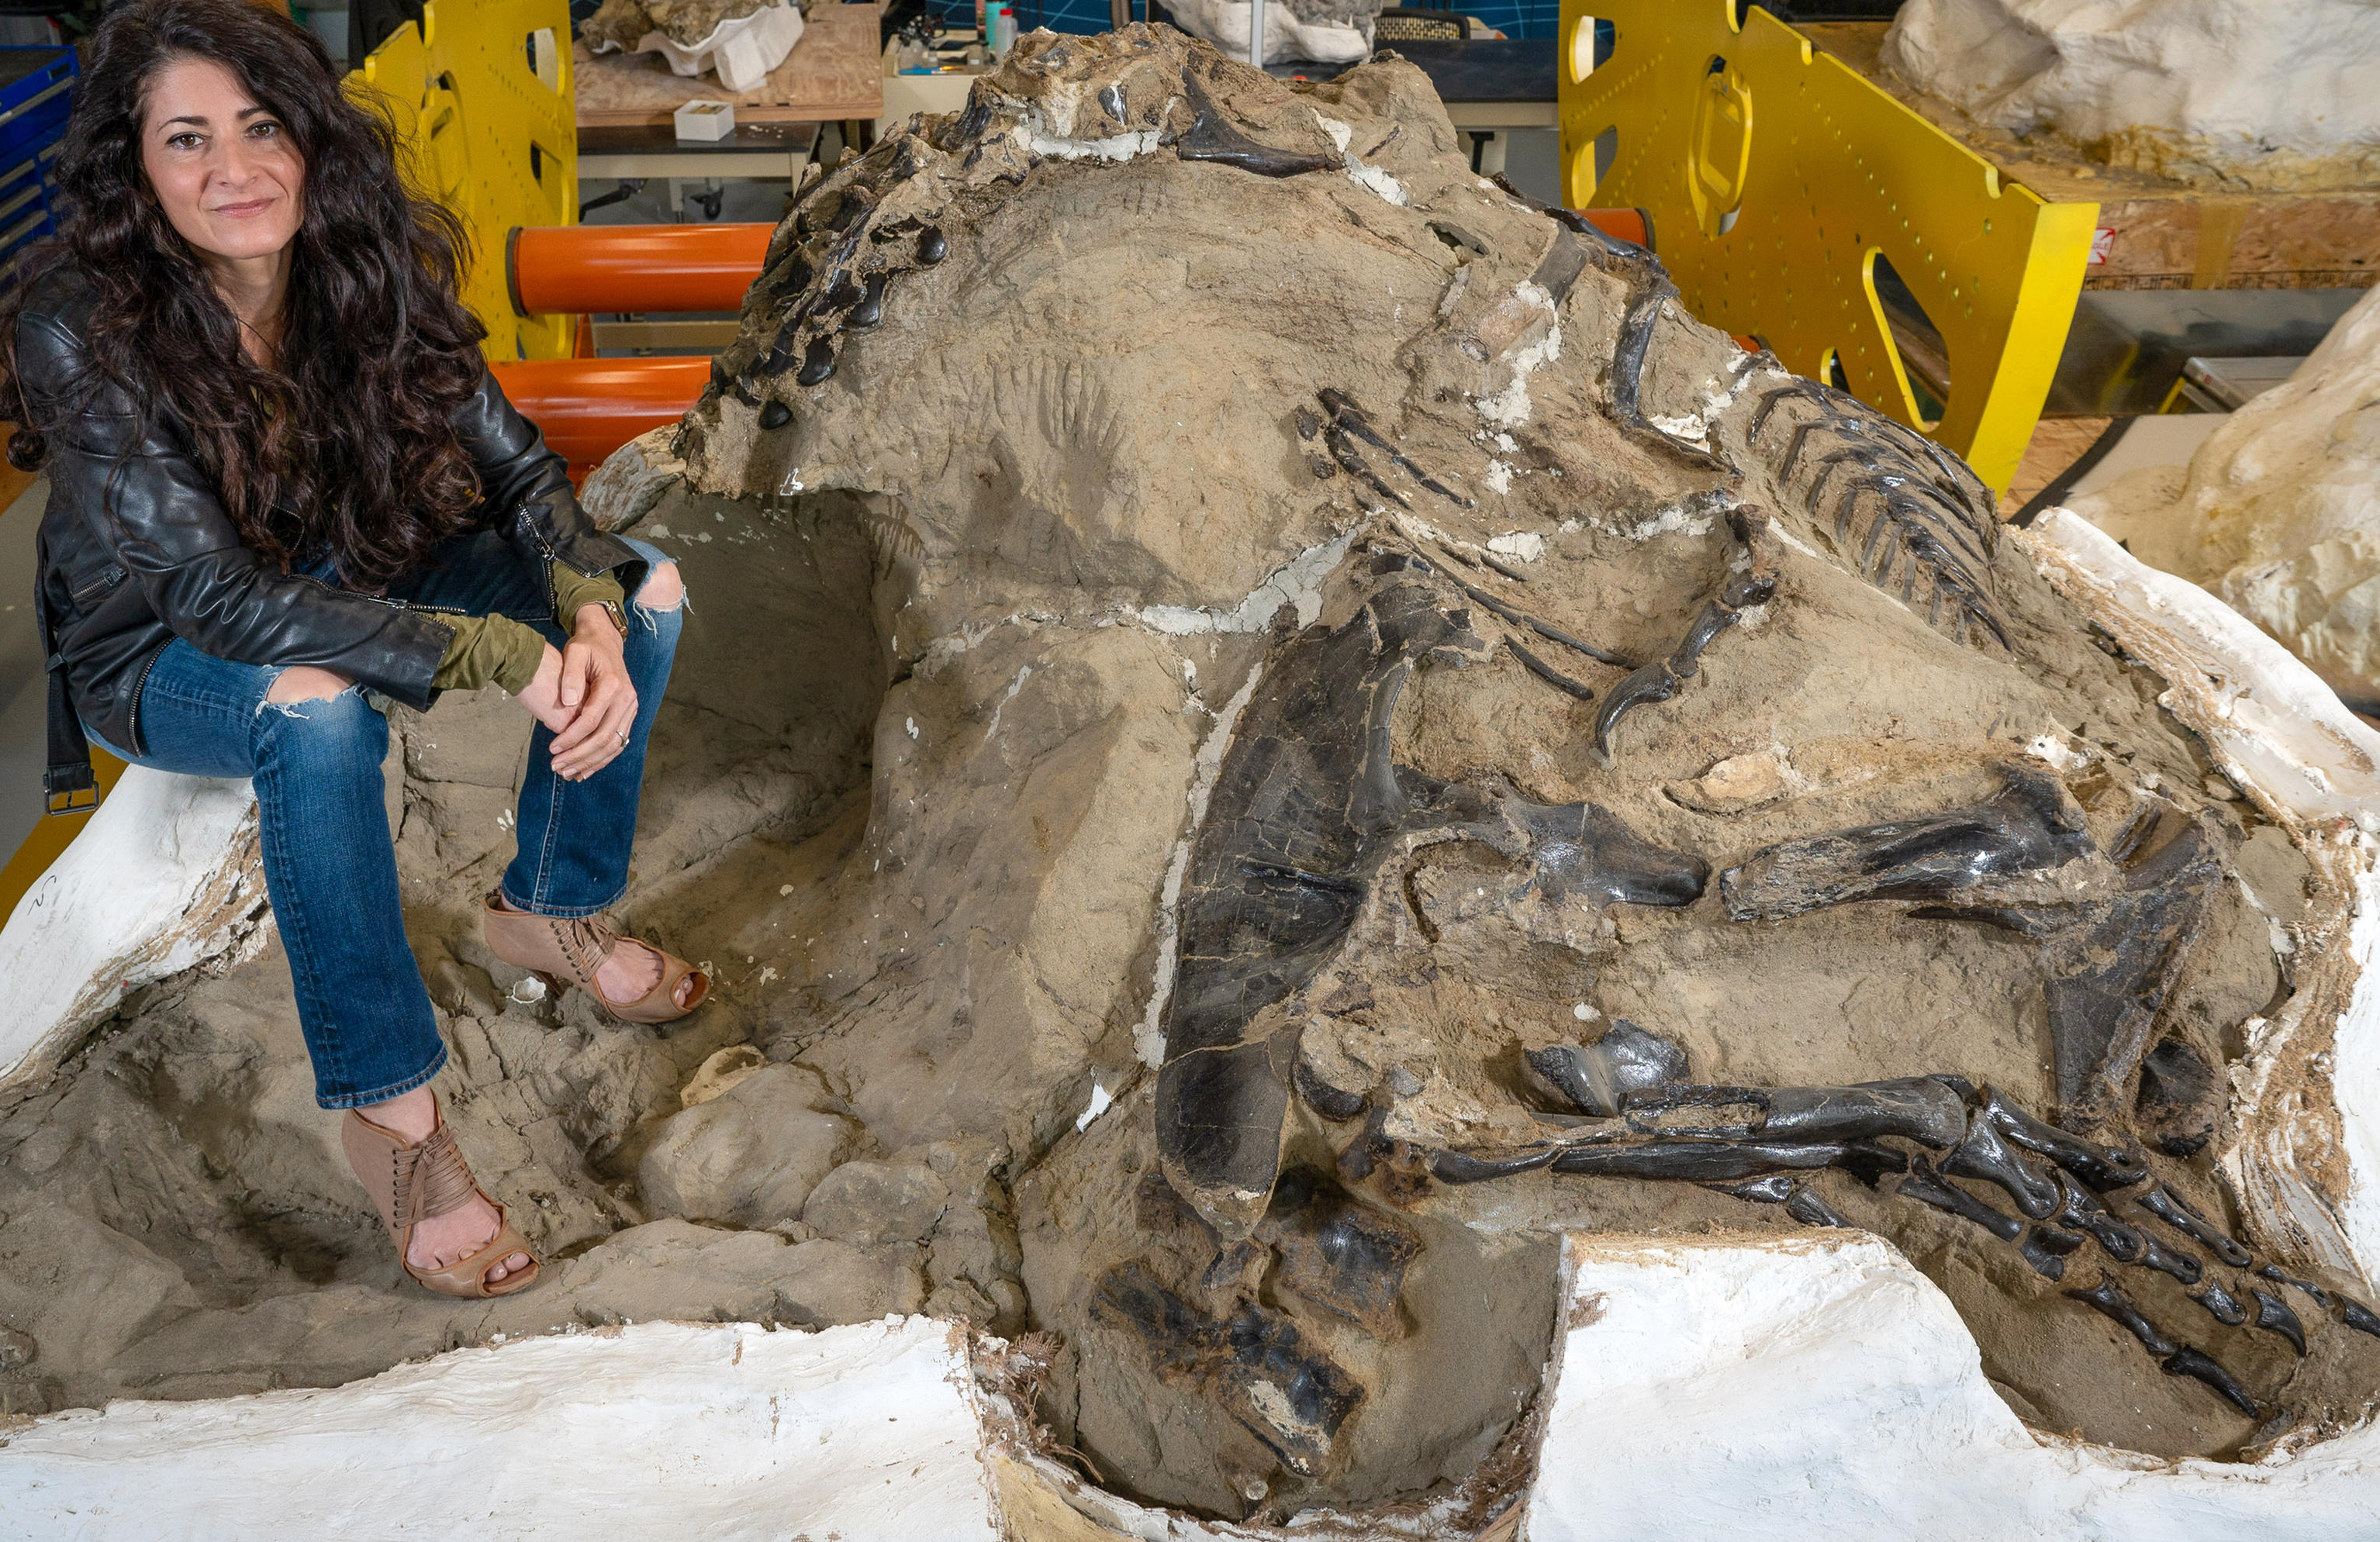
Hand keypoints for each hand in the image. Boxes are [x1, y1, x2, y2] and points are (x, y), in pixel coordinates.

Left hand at [521, 607, 639, 780]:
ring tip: (569, 773)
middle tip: (557, 768)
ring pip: (614, 744)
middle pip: (604, 737)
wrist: (606, 641)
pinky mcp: (629, 714)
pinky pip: (618, 742)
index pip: (591, 720)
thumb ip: (570, 675)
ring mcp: (631, 708)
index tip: (552, 749)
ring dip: (591, 762)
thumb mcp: (574, 652)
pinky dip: (603, 759)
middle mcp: (627, 699)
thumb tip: (567, 702)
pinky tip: (586, 770)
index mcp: (613, 685)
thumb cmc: (586, 647)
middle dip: (579, 756)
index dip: (571, 738)